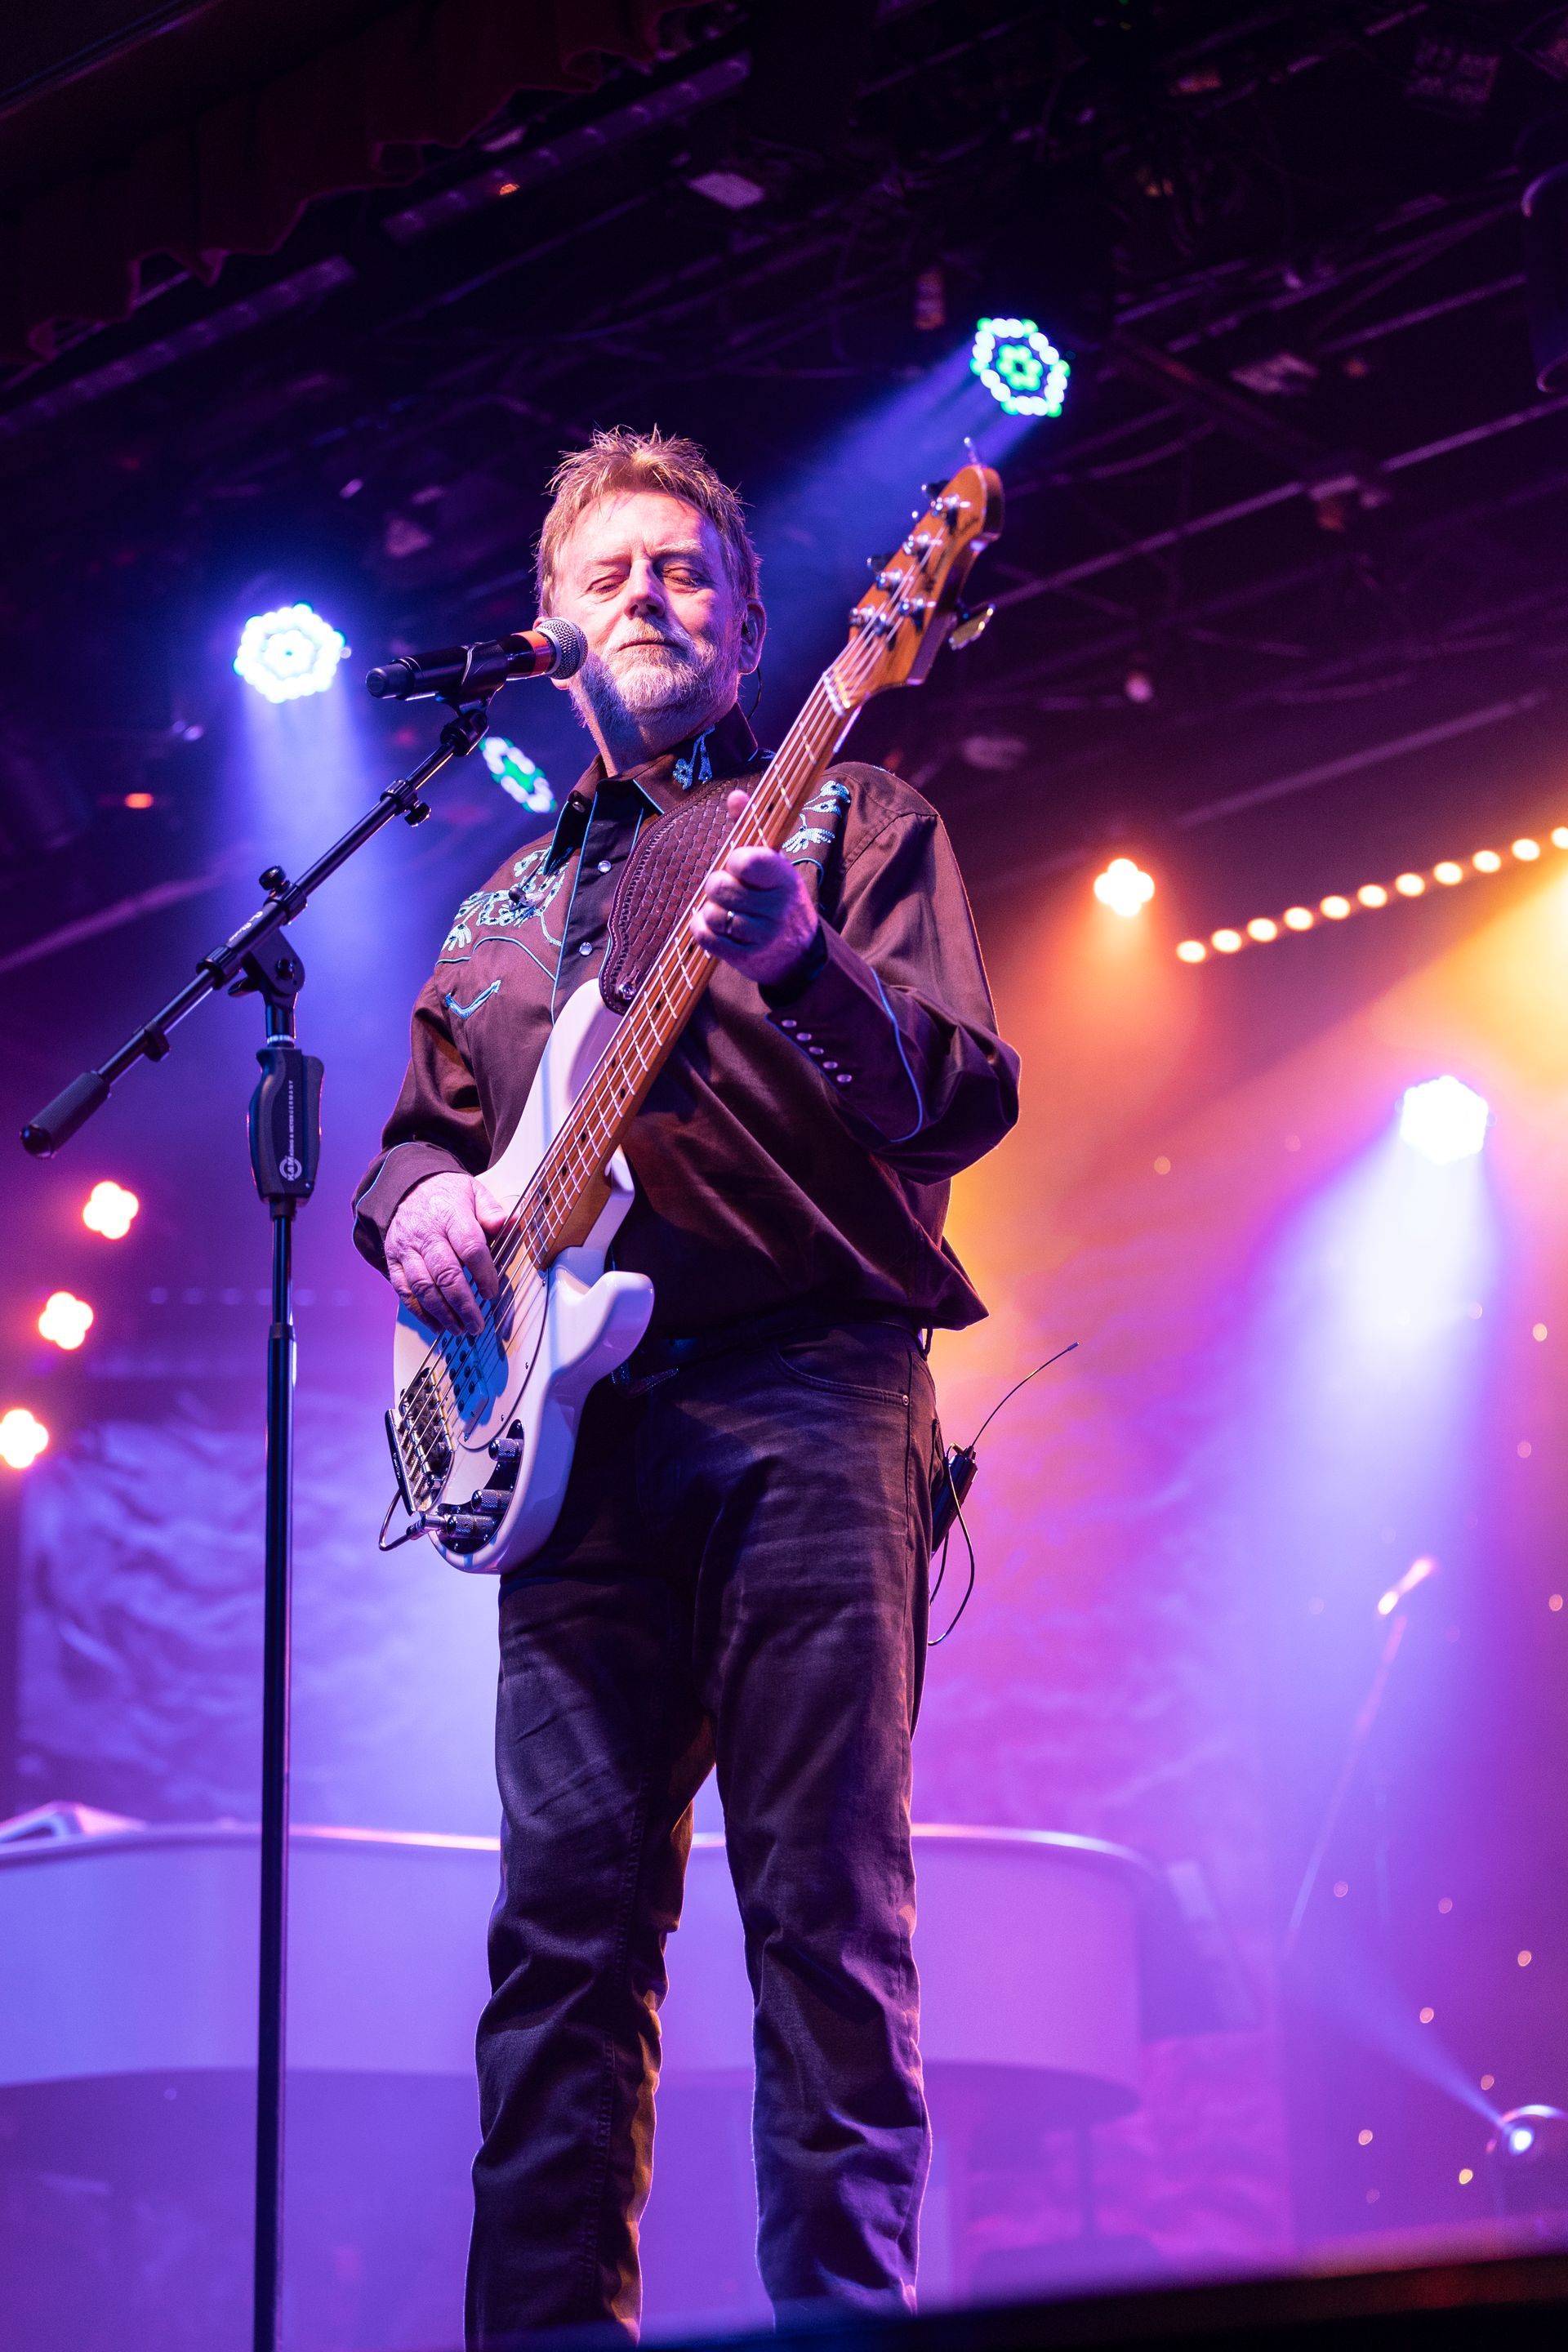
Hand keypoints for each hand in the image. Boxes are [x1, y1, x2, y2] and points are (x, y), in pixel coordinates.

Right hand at [384, 1170, 506, 1334]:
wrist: (406, 1187)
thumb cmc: (446, 1195)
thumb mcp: (473, 1192)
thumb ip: (491, 1211)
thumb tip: (508, 1223)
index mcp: (450, 1215)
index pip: (470, 1248)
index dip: (484, 1274)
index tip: (492, 1292)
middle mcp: (426, 1233)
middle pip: (446, 1273)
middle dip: (463, 1304)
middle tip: (477, 1324)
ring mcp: (407, 1248)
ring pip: (423, 1286)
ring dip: (443, 1313)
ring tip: (460, 1329)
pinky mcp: (393, 1259)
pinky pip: (404, 1290)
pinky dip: (420, 1311)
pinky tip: (437, 1325)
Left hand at [691, 788, 819, 986]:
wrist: (798, 952)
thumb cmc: (777, 897)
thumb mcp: (772, 863)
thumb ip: (751, 828)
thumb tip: (735, 795)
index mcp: (783, 876)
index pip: (744, 860)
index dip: (734, 861)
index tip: (741, 867)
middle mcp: (777, 906)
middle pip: (719, 886)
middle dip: (717, 886)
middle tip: (730, 891)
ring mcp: (763, 935)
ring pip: (711, 913)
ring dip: (711, 911)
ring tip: (727, 911)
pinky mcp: (746, 958)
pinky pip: (706, 937)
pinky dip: (702, 929)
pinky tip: (716, 927)